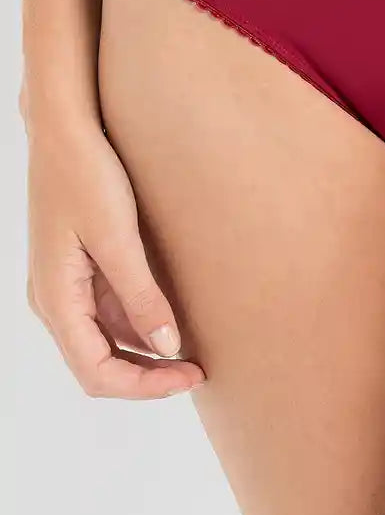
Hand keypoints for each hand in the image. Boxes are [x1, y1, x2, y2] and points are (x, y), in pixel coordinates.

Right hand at [24, 116, 203, 398]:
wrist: (65, 128)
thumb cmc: (86, 175)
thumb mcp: (118, 237)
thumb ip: (141, 297)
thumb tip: (168, 349)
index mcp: (56, 299)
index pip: (96, 373)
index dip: (145, 387)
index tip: (191, 376)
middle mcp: (55, 301)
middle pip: (100, 365)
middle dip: (149, 376)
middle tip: (200, 369)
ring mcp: (66, 286)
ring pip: (107, 341)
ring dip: (147, 353)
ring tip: (196, 348)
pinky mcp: (81, 268)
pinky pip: (110, 313)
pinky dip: (141, 324)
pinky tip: (176, 317)